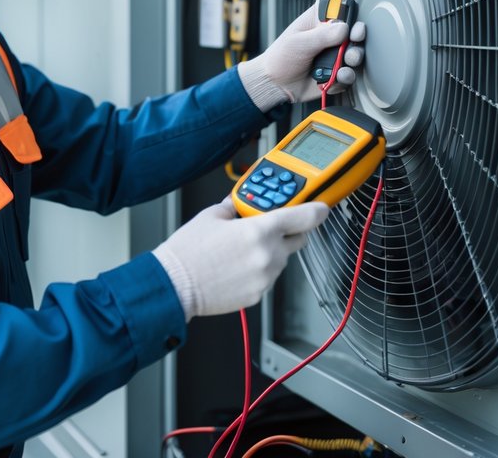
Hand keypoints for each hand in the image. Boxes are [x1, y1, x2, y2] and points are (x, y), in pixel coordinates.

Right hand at [152, 198, 328, 319]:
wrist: (175, 285)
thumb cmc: (189, 252)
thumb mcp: (212, 215)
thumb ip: (235, 207)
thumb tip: (243, 204)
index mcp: (260, 229)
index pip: (304, 217)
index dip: (317, 210)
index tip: (322, 207)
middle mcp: (269, 254)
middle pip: (298, 239)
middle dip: (289, 231)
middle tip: (269, 226)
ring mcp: (266, 277)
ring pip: (282, 259)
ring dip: (271, 252)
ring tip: (240, 250)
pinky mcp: (259, 294)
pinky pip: (268, 277)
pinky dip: (259, 270)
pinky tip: (236, 267)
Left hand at [237, 0, 366, 109]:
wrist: (275, 86)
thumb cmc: (280, 58)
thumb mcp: (298, 43)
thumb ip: (322, 35)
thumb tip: (344, 27)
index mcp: (319, 21)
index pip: (341, 10)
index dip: (351, 15)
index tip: (352, 23)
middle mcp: (330, 37)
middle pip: (354, 32)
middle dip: (358, 38)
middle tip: (354, 41)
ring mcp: (334, 55)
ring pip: (355, 54)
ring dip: (354, 58)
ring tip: (346, 62)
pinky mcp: (336, 73)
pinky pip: (349, 75)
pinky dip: (345, 77)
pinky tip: (336, 78)